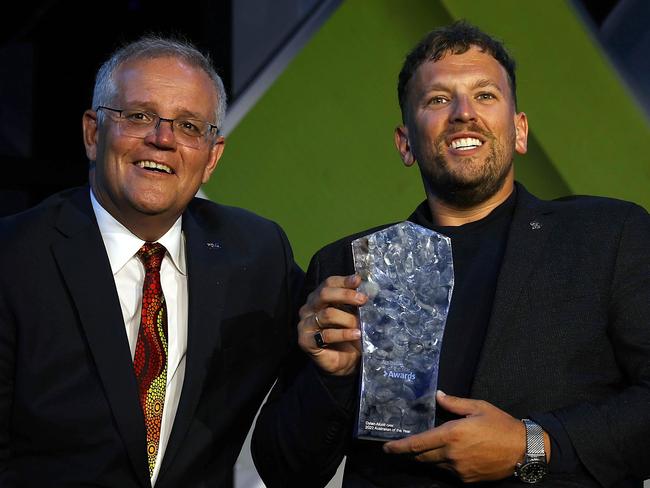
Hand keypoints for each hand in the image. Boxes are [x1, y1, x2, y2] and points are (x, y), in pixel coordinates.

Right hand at [297, 274, 366, 375]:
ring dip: (348, 319)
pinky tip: (356, 334)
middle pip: (324, 294)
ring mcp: (305, 324)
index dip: (343, 281)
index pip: (328, 283)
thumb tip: (369, 289)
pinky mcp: (306, 341)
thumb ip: (356, 302)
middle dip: (345, 295)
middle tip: (363, 300)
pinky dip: (344, 334)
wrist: (344, 361)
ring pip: (327, 314)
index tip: (358, 281)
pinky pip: (326, 334)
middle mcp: (308, 308)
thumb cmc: (348, 333)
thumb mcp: (353, 314)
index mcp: (318, 298)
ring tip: (360, 325)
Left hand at [383, 391, 549, 482]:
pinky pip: (449, 472)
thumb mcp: (477, 407)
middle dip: (412, 452)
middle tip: (404, 446)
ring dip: (430, 457)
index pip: (417, 444)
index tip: (387, 447)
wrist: (523, 449)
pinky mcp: (467, 480)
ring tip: (430, 447)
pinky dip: (445, 464)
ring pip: (435, 465)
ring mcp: (459, 470)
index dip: (399, 447)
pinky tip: (451, 455)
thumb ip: (454, 403)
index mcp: (451, 435)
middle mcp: (451, 455)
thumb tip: (437, 395)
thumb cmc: (500, 424)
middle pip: (422, 456)